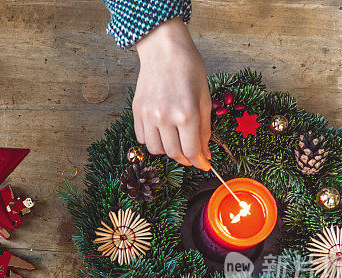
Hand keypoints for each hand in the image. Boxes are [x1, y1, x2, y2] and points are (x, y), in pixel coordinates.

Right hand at [133, 18, 211, 170]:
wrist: (164, 49)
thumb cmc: (188, 68)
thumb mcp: (204, 98)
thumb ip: (205, 129)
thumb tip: (204, 153)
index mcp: (186, 113)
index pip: (191, 151)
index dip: (199, 162)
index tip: (204, 165)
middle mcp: (165, 117)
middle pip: (174, 153)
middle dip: (185, 159)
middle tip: (192, 155)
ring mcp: (148, 115)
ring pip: (156, 150)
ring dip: (168, 152)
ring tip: (176, 142)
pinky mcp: (137, 112)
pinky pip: (143, 138)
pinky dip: (153, 141)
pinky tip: (162, 133)